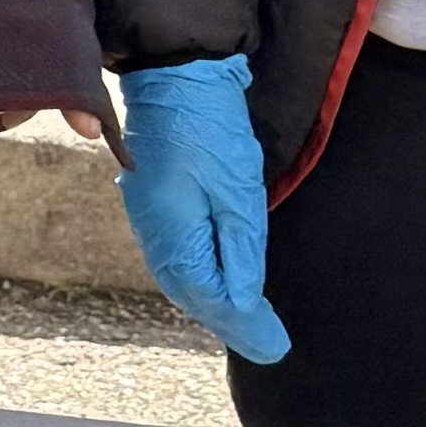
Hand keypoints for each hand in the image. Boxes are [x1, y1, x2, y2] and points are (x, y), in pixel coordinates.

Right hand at [114, 55, 284, 363]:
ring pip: (183, 279)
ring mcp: (148, 223)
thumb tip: (243, 304)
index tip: (277, 347)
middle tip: (266, 344)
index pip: (213, 298)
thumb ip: (241, 253)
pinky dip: (199, 279)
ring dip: (213, 303)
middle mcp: (155, 238)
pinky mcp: (152, 207)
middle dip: (229, 322)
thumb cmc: (211, 131)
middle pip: (194, 295)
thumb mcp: (238, 192)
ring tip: (246, 323)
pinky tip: (217, 282)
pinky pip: (176, 258)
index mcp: (176, 237)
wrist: (173, 79)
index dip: (246, 325)